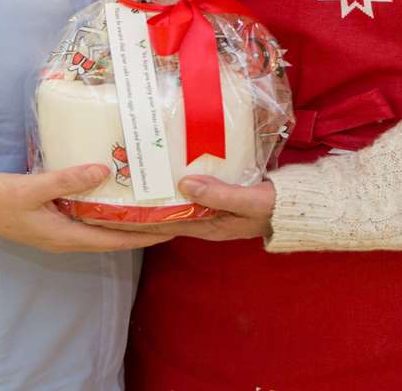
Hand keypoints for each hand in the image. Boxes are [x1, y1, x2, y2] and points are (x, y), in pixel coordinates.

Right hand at [0, 165, 168, 253]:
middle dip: (141, 231)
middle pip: (112, 239)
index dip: (145, 236)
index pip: (114, 240)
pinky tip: (109, 194)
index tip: (172, 229)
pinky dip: (102, 212)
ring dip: (123, 222)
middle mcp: (65, 240)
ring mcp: (56, 233)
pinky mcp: (49, 222)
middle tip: (169, 215)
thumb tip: (104, 171)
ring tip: (148, 206)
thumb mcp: (32, 187)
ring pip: (99, 230)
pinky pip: (84, 220)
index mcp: (64, 237)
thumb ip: (67, 180)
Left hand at [116, 177, 275, 240]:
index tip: (105, 214)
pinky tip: (159, 175)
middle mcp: (203, 221)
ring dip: (149, 199)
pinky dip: (170, 188)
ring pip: (171, 206)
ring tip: (122, 185)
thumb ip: (221, 194)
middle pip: (160, 218)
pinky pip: (186, 195)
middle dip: (132, 212)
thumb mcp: (251, 201)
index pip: (161, 225)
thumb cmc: (276, 206)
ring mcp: (209, 210)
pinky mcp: (216, 198)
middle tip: (102, 198)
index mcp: (208, 225)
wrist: (299, 207)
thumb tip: (184, 184)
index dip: (133, 222)